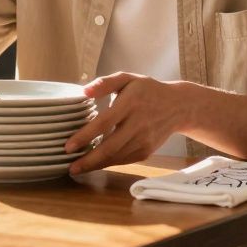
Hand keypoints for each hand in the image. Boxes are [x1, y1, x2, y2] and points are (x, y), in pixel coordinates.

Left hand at [65, 73, 188, 174]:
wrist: (178, 106)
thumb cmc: (147, 90)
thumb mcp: (128, 78)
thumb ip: (105, 82)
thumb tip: (83, 91)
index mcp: (130, 103)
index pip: (104, 122)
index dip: (85, 136)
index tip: (68, 146)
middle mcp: (138, 124)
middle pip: (109, 147)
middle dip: (88, 161)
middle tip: (70, 167)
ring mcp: (144, 140)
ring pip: (116, 157)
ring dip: (96, 165)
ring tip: (78, 167)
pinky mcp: (147, 151)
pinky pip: (124, 160)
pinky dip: (109, 163)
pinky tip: (96, 163)